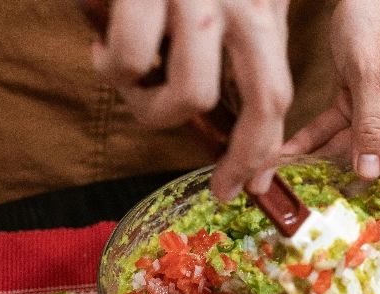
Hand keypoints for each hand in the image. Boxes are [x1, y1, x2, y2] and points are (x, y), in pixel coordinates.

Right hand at [90, 0, 292, 200]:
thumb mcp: (221, 0)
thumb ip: (232, 42)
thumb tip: (223, 115)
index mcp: (260, 4)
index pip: (278, 89)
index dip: (267, 148)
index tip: (252, 184)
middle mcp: (242, 1)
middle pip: (265, 102)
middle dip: (244, 159)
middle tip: (222, 189)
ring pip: (192, 95)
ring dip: (149, 103)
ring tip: (126, 77)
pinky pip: (130, 62)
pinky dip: (109, 65)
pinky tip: (101, 44)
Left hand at [282, 0, 379, 194]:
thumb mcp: (373, 74)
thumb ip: (372, 126)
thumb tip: (370, 173)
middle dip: (353, 196)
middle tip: (322, 223)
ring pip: (351, 154)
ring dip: (321, 171)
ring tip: (290, 193)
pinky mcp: (357, 101)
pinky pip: (333, 130)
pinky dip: (310, 143)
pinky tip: (284, 159)